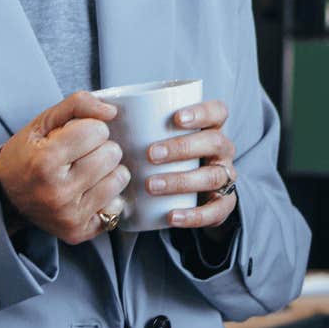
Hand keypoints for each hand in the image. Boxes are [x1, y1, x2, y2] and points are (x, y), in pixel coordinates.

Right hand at [0, 92, 129, 243]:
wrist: (5, 197)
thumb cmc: (27, 155)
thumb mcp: (42, 122)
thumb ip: (77, 104)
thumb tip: (111, 111)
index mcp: (45, 161)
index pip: (98, 130)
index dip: (89, 128)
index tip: (74, 136)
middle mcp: (58, 192)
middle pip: (112, 154)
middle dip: (100, 148)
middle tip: (79, 156)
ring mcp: (69, 215)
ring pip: (120, 178)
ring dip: (107, 171)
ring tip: (85, 172)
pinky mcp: (79, 231)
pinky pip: (117, 206)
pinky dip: (107, 196)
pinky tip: (87, 192)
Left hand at [143, 100, 239, 230]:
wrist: (181, 195)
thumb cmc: (161, 158)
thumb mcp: (153, 137)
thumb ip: (131, 121)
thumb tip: (103, 110)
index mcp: (210, 128)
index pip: (217, 112)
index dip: (202, 112)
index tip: (176, 118)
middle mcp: (221, 151)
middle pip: (215, 142)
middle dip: (183, 147)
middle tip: (151, 154)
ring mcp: (225, 177)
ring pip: (213, 176)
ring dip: (182, 180)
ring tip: (151, 186)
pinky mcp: (223, 204)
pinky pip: (216, 210)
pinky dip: (194, 215)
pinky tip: (172, 216)